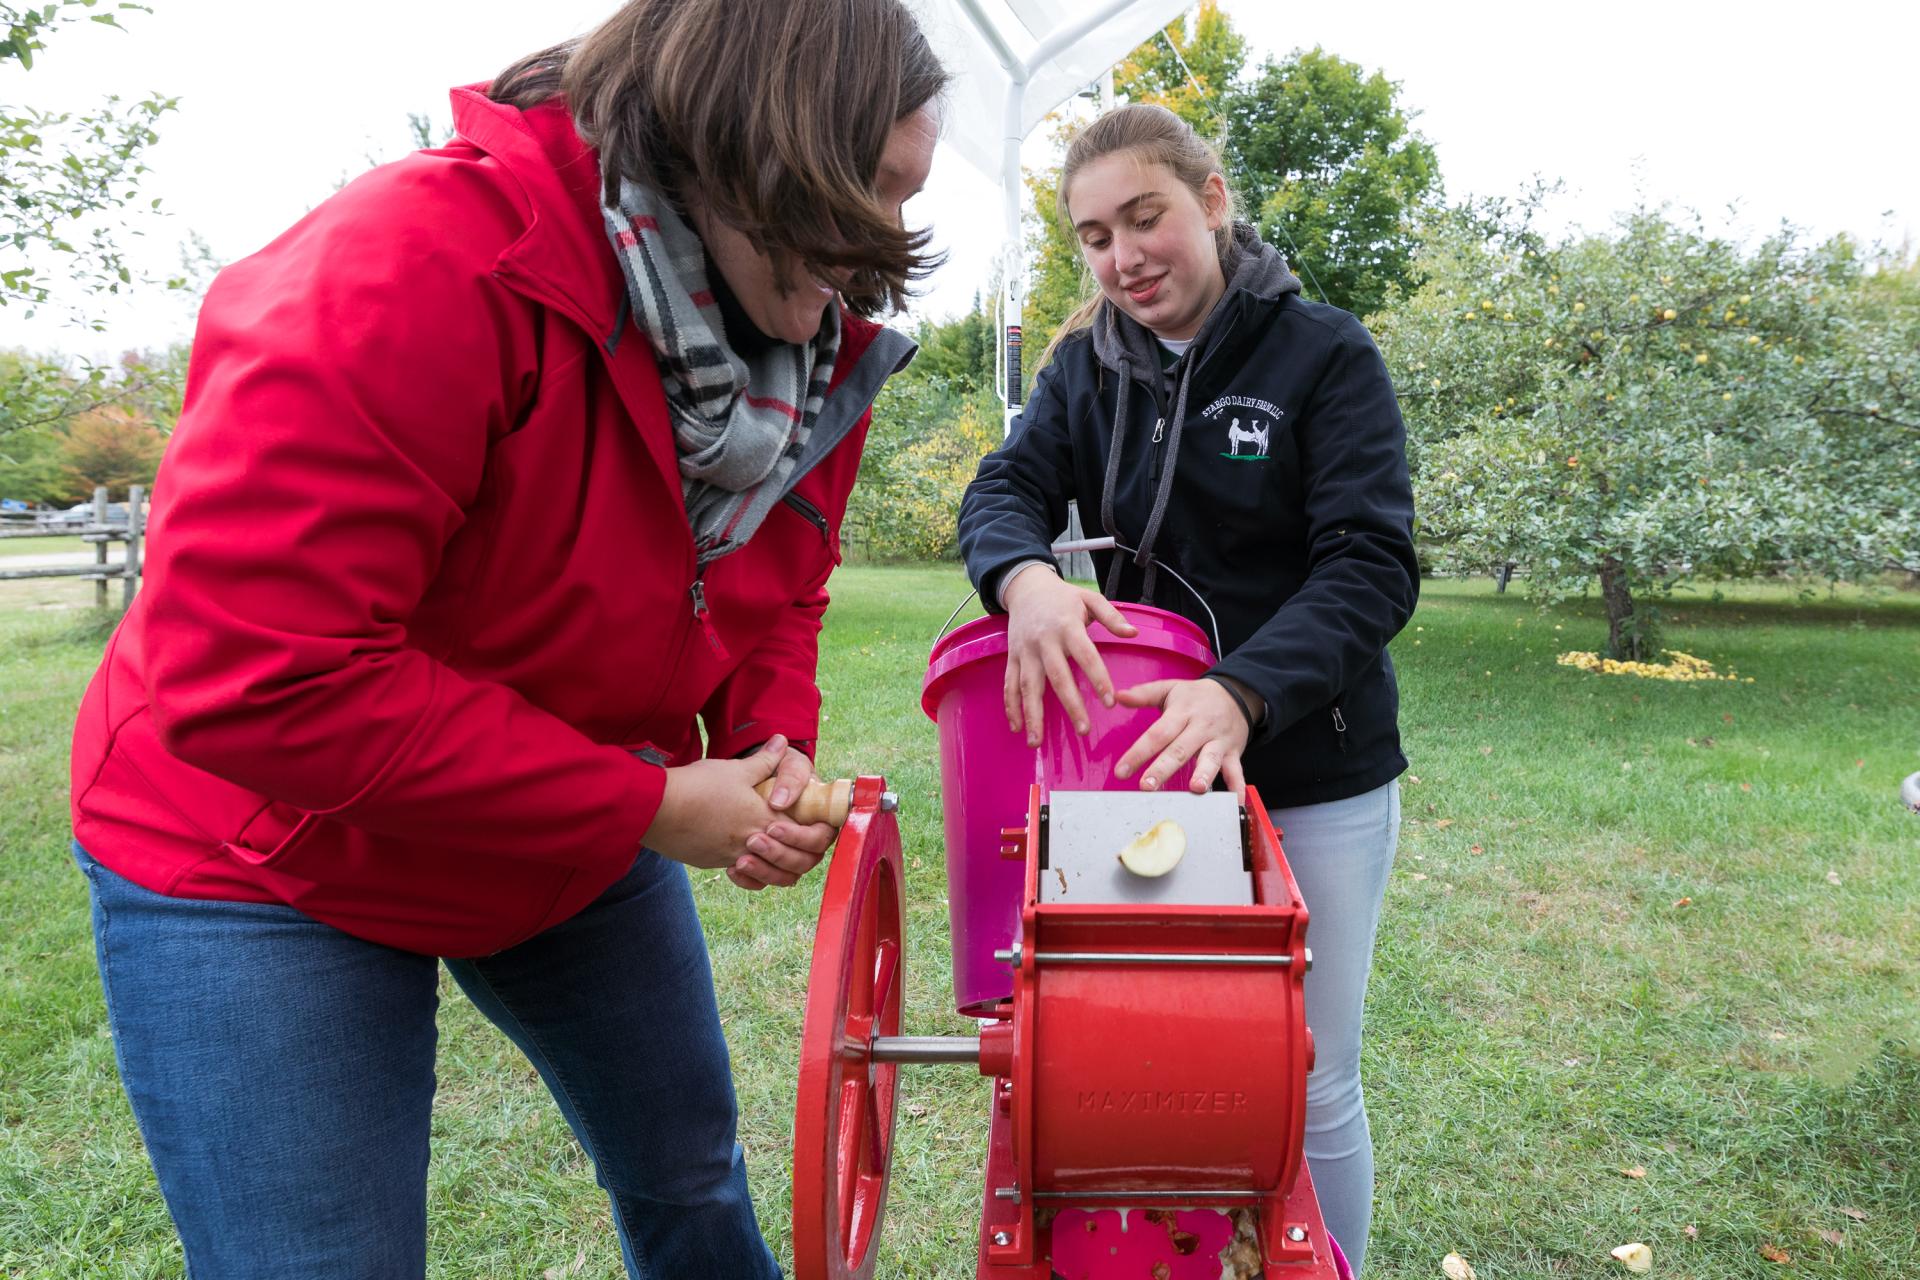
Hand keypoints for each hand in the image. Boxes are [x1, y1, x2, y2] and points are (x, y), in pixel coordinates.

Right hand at [643, 736, 828, 887]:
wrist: (656, 809)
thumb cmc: (697, 786)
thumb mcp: (735, 769)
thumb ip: (764, 761)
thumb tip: (782, 741)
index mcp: (765, 819)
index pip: (809, 838)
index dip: (821, 835)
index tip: (822, 827)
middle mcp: (754, 844)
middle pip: (796, 865)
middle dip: (806, 856)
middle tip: (805, 842)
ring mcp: (733, 857)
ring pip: (772, 877)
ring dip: (781, 869)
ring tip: (780, 854)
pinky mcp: (714, 861)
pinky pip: (744, 876)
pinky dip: (753, 873)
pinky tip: (749, 860)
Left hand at [730, 744, 834, 891]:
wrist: (752, 778)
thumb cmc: (777, 768)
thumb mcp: (787, 764)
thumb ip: (790, 776)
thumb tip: (781, 800)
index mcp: (817, 817)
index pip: (822, 837)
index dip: (801, 838)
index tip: (773, 826)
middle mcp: (805, 840)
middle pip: (805, 861)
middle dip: (779, 854)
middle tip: (752, 840)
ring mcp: (786, 853)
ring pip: (785, 877)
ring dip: (765, 871)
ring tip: (740, 860)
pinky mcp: (766, 864)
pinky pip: (763, 883)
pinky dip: (748, 881)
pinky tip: (732, 869)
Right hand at [1001, 567, 1138, 745]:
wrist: (1026, 588)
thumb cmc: (1063, 597)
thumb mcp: (1090, 599)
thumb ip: (1112, 617)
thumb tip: (1134, 634)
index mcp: (1067, 626)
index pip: (1085, 655)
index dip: (1098, 678)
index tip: (1109, 702)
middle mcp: (1044, 641)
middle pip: (1057, 677)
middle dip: (1070, 705)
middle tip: (1082, 730)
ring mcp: (1025, 651)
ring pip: (1028, 686)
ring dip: (1032, 714)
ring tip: (1037, 742)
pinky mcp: (1012, 657)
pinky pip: (1009, 684)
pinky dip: (1010, 707)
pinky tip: (1017, 728)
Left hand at [1113, 678, 1251, 797]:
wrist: (1236, 693)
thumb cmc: (1196, 696)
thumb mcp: (1170, 688)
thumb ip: (1144, 694)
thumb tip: (1118, 696)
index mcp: (1181, 712)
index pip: (1158, 734)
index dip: (1139, 752)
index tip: (1121, 771)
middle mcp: (1200, 727)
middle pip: (1180, 750)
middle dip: (1163, 769)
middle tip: (1147, 786)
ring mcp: (1218, 741)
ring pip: (1210, 759)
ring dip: (1204, 774)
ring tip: (1196, 789)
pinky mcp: (1233, 752)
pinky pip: (1237, 770)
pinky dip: (1237, 786)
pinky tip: (1235, 801)